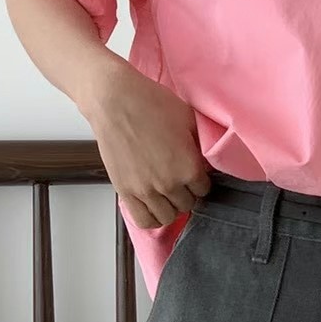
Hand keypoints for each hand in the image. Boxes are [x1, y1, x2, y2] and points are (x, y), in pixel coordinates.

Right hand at [75, 68, 211, 227]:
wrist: (115, 101)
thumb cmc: (151, 104)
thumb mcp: (188, 119)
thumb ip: (200, 145)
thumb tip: (205, 160)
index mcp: (189, 168)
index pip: (204, 190)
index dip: (200, 180)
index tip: (193, 172)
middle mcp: (169, 184)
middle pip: (187, 204)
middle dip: (186, 193)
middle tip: (178, 179)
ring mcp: (146, 191)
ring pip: (167, 216)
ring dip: (170, 206)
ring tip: (165, 192)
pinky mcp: (125, 192)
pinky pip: (144, 221)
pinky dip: (152, 218)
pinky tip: (153, 205)